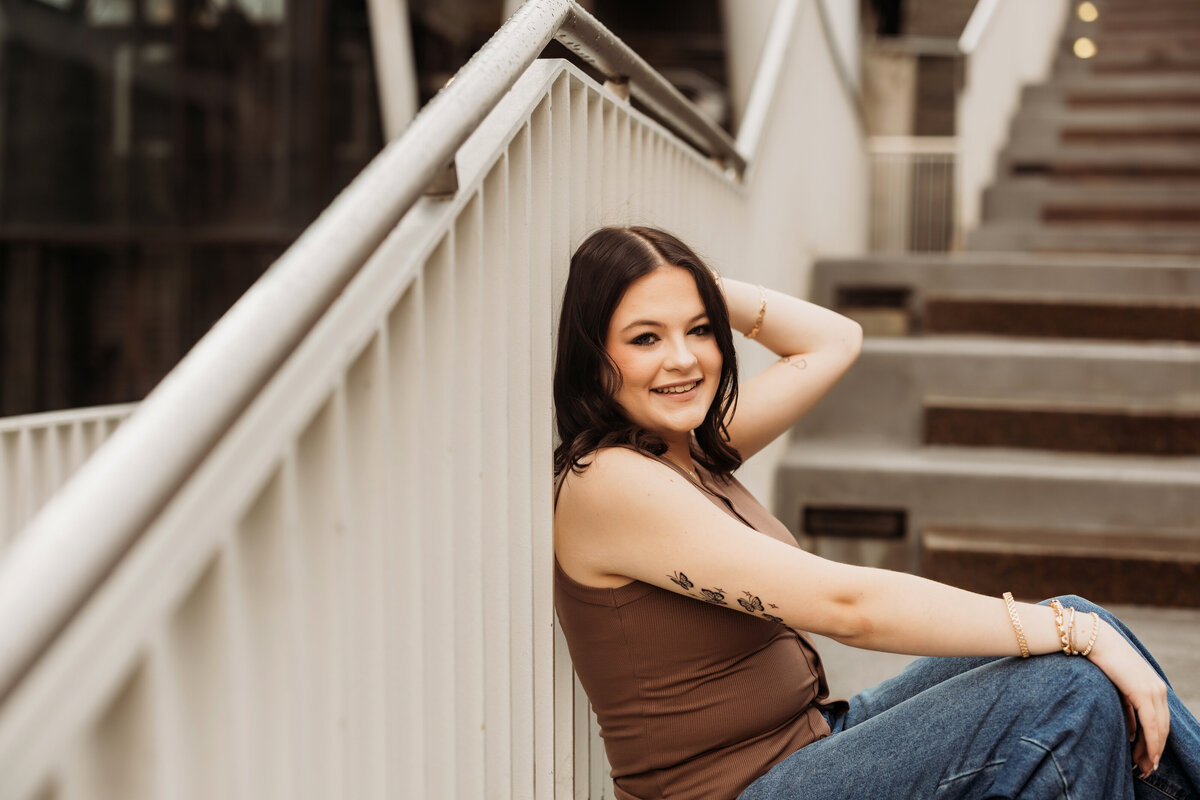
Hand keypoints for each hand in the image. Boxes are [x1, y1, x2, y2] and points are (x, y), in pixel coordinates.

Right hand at [1088, 620, 1168, 776]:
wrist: (1093, 638)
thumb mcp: (1118, 687)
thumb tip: (1134, 731)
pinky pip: (1151, 724)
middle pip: (1163, 728)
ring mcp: (1153, 690)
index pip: (1161, 720)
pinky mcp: (1143, 692)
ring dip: (1153, 750)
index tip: (1149, 758)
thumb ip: (1129, 708)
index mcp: (1154, 686)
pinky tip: (1146, 755)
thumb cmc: (1100, 660)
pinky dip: (1151, 742)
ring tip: (1145, 767)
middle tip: (1147, 768)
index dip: (1156, 741)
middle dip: (1156, 750)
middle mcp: (1159, 689)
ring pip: (1159, 729)